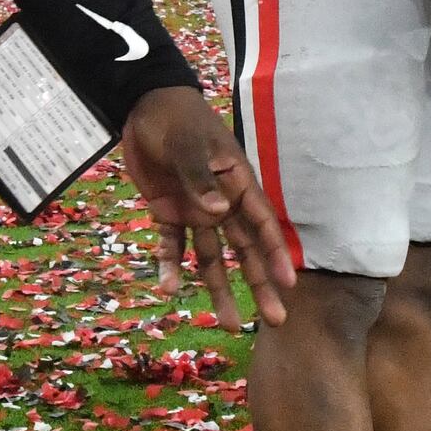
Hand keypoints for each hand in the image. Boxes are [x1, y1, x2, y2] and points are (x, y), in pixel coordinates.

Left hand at [116, 86, 294, 331]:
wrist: (142, 105)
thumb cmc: (177, 118)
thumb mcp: (187, 144)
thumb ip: (199, 178)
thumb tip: (218, 212)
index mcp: (236, 183)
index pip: (261, 224)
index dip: (275, 254)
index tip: (288, 284)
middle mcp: (221, 202)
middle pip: (244, 250)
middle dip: (259, 284)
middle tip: (275, 320)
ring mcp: (195, 210)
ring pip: (212, 256)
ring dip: (219, 289)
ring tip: (229, 325)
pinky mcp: (168, 212)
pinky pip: (172, 244)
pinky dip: (170, 265)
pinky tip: (168, 289)